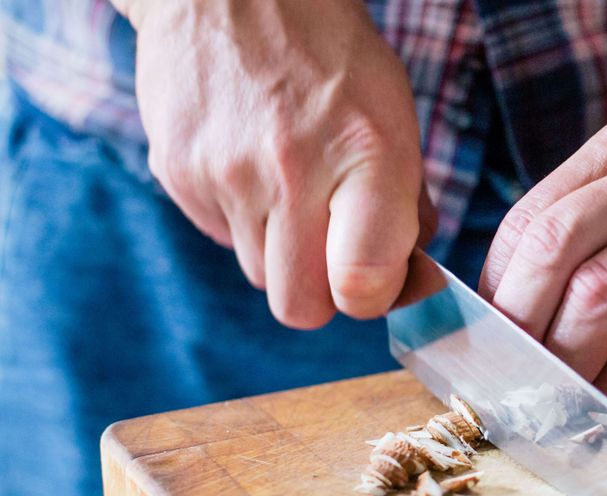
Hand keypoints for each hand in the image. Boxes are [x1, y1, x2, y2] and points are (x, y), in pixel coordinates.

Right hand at [124, 0, 437, 327]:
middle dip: (324, 293)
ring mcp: (226, 174)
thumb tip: (408, 276)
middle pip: (299, 306)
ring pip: (259, 274)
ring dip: (283, 254)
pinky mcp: (178, 172)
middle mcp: (292, 172)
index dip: (374, 298)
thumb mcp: (395, 116)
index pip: (361, 285)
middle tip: (336, 251)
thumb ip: (407, 204)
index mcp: (366, 156)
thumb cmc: (331, 57)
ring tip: (294, 190)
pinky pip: (221, 235)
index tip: (382, 280)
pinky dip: (244, 220)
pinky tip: (254, 168)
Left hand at [480, 110, 606, 406]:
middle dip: (520, 321)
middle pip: (558, 244)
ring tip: (556, 396)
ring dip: (567, 358)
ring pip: (604, 291)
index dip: (497, 285)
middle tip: (511, 374)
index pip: (535, 214)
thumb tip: (509, 318)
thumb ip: (594, 240)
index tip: (489, 339)